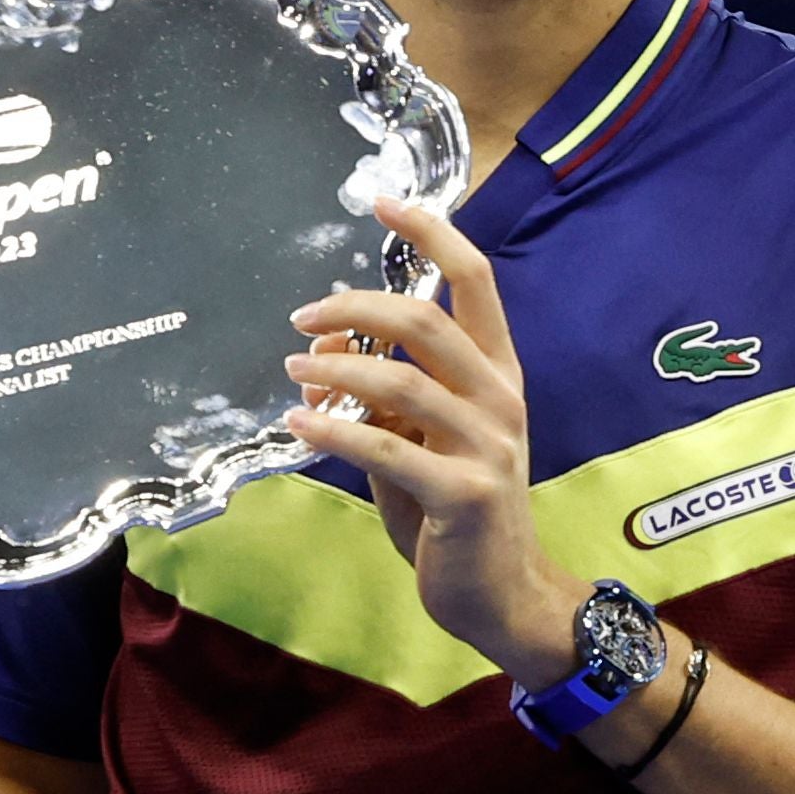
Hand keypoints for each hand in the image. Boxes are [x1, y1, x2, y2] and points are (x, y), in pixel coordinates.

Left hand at [281, 198, 584, 689]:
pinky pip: (386, 449)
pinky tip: (298, 422)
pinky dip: (334, 429)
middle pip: (427, 320)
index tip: (383, 202)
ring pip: (401, 382)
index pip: (474, 281)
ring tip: (293, 370)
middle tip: (303, 315)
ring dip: (336, 369)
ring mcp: (487, 446)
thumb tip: (322, 340)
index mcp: (498, 373)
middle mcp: (500, 399)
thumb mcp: (414, 439)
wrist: (501, 592)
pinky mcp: (463, 494)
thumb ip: (377, 391)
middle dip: (356, 307)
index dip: (431, 234)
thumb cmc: (454, 511)